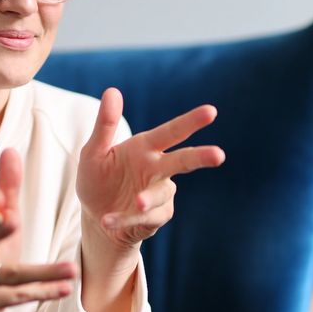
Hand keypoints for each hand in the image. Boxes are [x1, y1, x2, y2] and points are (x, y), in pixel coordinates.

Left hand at [77, 88, 225, 251]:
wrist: (94, 216)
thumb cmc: (97, 178)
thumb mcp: (94, 152)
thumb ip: (105, 125)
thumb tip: (112, 91)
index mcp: (145, 148)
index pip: (171, 132)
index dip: (190, 122)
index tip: (211, 111)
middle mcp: (157, 169)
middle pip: (183, 160)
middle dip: (201, 157)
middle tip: (218, 155)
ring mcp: (159, 194)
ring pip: (161, 194)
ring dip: (148, 199)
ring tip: (136, 202)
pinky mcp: (155, 217)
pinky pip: (144, 218)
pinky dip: (123, 219)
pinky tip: (107, 220)